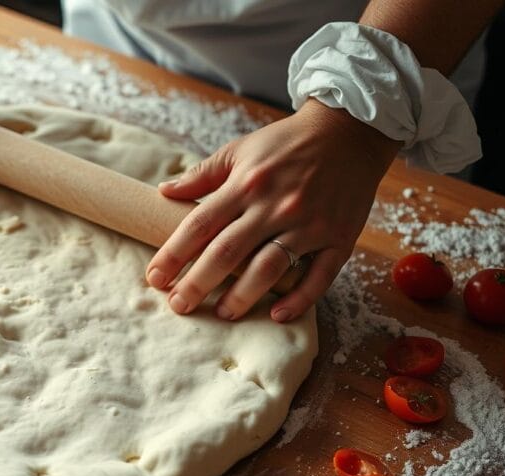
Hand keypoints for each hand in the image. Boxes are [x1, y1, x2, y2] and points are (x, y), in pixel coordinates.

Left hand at [145, 99, 400, 321]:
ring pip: (268, 269)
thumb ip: (203, 174)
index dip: (174, 254)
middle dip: (198, 283)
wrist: (350, 131)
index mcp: (246, 184)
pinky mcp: (339, 238)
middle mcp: (275, 206)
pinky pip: (318, 277)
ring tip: (222, 313)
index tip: (155, 278)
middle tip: (179, 305)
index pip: (200, 224)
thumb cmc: (287, 143)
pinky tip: (276, 315)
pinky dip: (298, 300)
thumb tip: (164, 192)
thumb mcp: (240, 150)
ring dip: (241, 296)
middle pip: (228, 252)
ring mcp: (308, 224)